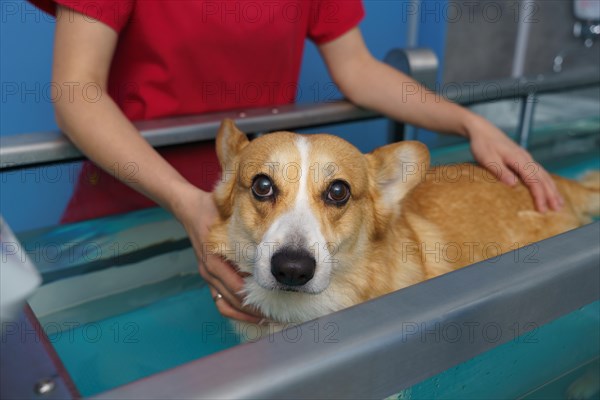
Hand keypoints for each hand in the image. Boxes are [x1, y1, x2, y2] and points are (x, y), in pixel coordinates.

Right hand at [173, 187, 262, 322]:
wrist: (190, 210)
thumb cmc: (212, 211)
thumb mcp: (227, 216)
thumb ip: (245, 226)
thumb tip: (272, 237)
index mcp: (213, 259)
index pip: (236, 287)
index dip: (255, 300)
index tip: (275, 304)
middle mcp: (209, 271)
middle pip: (233, 300)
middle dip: (255, 311)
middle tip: (278, 317)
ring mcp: (207, 276)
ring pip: (226, 305)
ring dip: (246, 315)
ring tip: (267, 319)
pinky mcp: (209, 278)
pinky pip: (220, 301)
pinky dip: (235, 311)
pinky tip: (252, 314)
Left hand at [466, 115, 563, 212]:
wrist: (483, 130)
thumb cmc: (483, 145)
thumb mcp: (488, 159)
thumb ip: (501, 171)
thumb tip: (514, 184)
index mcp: (518, 159)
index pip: (533, 180)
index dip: (539, 195)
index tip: (542, 209)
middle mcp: (526, 158)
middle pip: (543, 178)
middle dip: (551, 194)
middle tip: (557, 209)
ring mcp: (526, 158)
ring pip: (544, 174)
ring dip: (552, 188)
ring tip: (559, 202)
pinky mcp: (524, 158)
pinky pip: (540, 171)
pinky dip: (547, 181)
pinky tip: (549, 188)